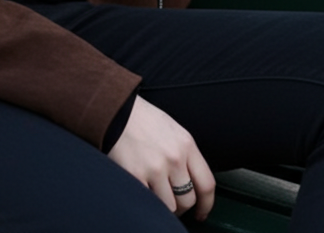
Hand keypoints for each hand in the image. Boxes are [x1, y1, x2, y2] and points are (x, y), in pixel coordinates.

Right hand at [107, 96, 215, 220]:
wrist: (117, 111)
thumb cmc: (144, 120)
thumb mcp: (174, 131)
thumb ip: (186, 156)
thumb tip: (193, 184)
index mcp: (186, 144)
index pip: (207, 184)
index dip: (206, 204)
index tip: (201, 212)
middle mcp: (174, 157)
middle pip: (188, 200)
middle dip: (182, 206)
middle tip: (173, 202)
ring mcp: (155, 168)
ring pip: (169, 206)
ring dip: (164, 205)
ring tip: (156, 194)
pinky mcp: (136, 176)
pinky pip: (150, 203)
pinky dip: (149, 201)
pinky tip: (144, 191)